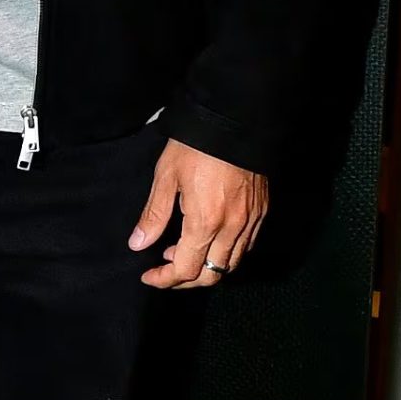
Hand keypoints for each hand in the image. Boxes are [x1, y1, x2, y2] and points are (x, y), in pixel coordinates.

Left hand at [129, 139, 265, 290]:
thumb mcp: (166, 176)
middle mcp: (232, 228)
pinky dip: (227, 252)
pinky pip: (246, 245)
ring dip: (207, 267)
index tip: (149, 276)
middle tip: (166, 267)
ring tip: (184, 250)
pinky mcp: (262, 211)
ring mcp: (251, 221)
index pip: (186, 270)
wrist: (234, 119)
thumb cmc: (196, 145)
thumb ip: (154, 215)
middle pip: (212, 275)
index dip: (165, 280)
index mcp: (205, 222)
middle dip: (186, 279)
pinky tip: (210, 238)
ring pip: (232, 263)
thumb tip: (138, 244)